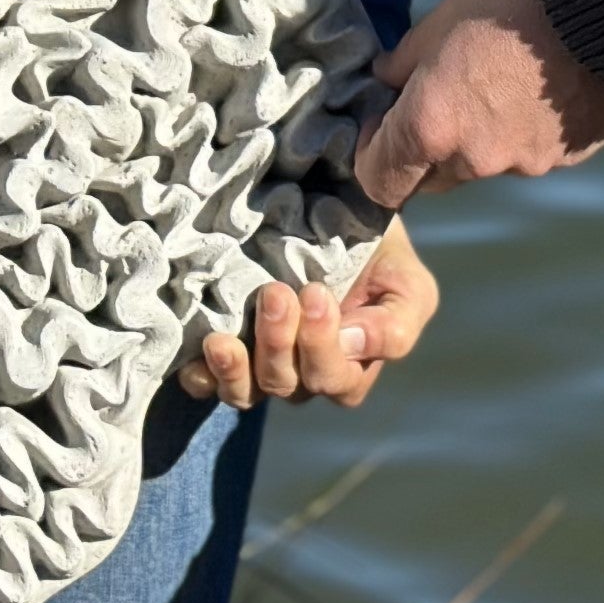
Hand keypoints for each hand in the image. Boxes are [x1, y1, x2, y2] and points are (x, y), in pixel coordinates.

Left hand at [180, 216, 439, 409]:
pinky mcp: (222, 351)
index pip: (336, 381)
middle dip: (280, 343)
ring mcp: (259, 364)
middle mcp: (303, 373)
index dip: (322, 345)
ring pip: (247, 392)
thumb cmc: (375, 252)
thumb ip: (395, 324)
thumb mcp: (406, 283)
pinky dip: (201, 374)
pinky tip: (197, 353)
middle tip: (276, 293)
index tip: (315, 291)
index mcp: (349, 366)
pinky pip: (206, 383)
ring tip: (223, 340)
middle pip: (288, 384)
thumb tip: (354, 345)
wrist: (332, 211)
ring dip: (236, 367)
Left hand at [353, 0, 603, 211]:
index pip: (380, 182)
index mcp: (432, 127)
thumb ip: (405, 63)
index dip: (373, 155)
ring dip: (481, 135)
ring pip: (485, 163)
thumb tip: (387, 80)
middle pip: (432, 178)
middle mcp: (475, 159)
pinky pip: (531, 153)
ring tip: (502, 76)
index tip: (382, 119)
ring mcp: (526, 164)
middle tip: (440, 93)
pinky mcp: (568, 158)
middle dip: (426, 147)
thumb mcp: (440, 21)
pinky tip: (540, 84)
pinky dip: (525, 129)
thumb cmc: (512, 3)